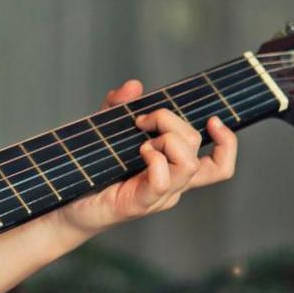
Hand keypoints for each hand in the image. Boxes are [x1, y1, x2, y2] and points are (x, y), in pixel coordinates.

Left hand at [56, 80, 236, 237]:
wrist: (65, 206)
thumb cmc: (90, 171)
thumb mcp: (105, 131)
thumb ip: (117, 107)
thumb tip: (134, 86)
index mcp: (173, 170)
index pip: (219, 166)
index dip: (227, 144)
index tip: (213, 120)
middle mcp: (172, 185)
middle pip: (196, 147)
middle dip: (171, 120)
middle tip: (141, 121)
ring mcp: (158, 196)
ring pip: (187, 163)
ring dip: (166, 139)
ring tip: (141, 141)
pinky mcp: (138, 204)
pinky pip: (162, 182)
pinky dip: (155, 160)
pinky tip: (140, 152)